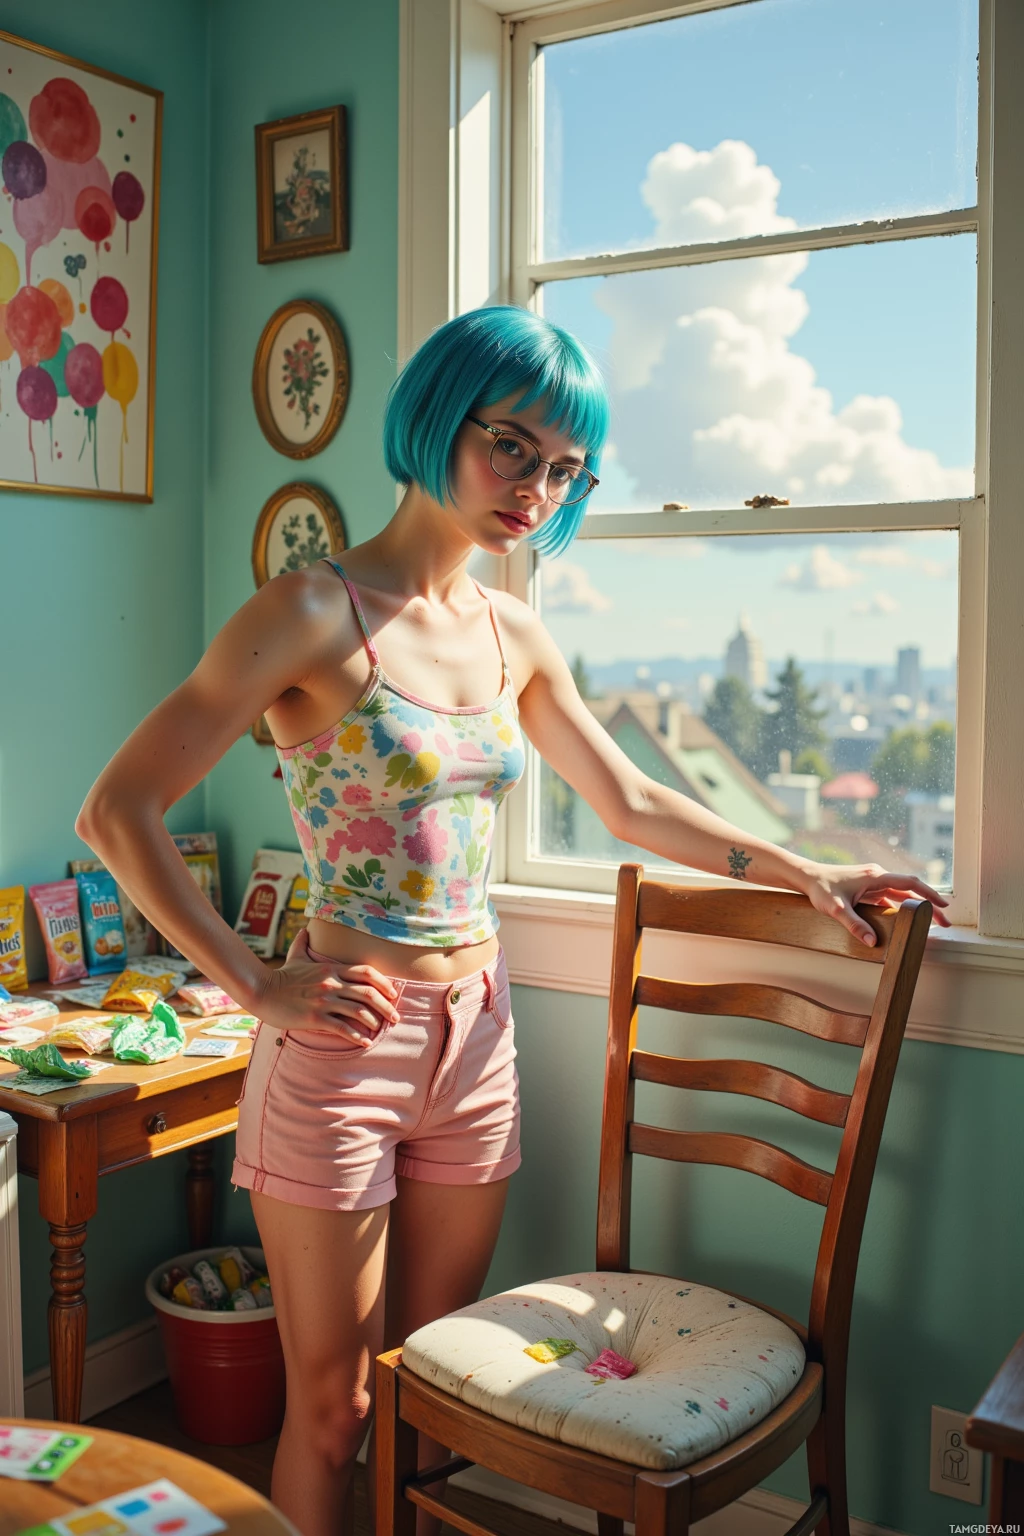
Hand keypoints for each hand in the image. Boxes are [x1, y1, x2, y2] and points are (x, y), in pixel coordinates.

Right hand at [256, 927, 400, 1045]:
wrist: (261, 991)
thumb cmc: (281, 976)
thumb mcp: (295, 956)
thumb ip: (303, 943)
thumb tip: (305, 931)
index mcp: (331, 968)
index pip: (367, 972)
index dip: (384, 983)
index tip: (393, 994)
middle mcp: (331, 983)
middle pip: (368, 993)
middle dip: (386, 1006)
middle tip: (395, 1017)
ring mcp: (323, 1000)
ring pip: (358, 1011)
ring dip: (374, 1021)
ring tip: (380, 1029)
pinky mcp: (314, 1017)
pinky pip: (341, 1028)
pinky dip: (356, 1036)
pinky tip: (364, 1042)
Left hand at [797, 862, 950, 947]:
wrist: (806, 877)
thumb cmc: (821, 888)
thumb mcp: (836, 909)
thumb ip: (855, 925)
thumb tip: (873, 942)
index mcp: (875, 876)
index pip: (909, 883)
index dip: (928, 894)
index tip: (944, 906)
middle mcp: (878, 876)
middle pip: (910, 890)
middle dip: (929, 904)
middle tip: (945, 921)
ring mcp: (873, 882)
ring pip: (901, 894)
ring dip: (916, 906)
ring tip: (932, 923)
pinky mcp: (868, 888)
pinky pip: (890, 897)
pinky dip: (902, 907)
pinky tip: (908, 919)